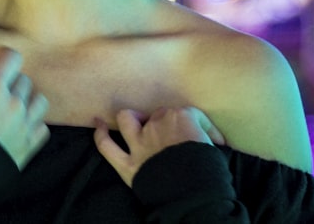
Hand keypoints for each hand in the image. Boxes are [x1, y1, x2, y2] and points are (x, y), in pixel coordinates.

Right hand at [0, 47, 49, 169]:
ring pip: (39, 100)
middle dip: (11, 82)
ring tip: (13, 108)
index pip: (12, 58)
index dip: (4, 54)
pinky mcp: (30, 145)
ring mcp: (25, 124)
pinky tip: (20, 128)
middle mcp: (13, 102)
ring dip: (27, 101)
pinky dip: (34, 124)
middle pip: (23, 80)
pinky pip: (42, 126)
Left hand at [93, 106, 225, 186]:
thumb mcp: (214, 148)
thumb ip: (205, 136)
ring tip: (137, 124)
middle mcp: (157, 124)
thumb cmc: (210, 172)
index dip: (202, 127)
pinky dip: (100, 134)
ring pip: (127, 120)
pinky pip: (106, 146)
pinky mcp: (128, 165)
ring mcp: (139, 144)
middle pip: (159, 115)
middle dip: (167, 125)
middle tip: (177, 140)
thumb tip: (208, 139)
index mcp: (182, 117)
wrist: (195, 197)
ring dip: (132, 119)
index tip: (211, 140)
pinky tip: (98, 124)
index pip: (191, 115)